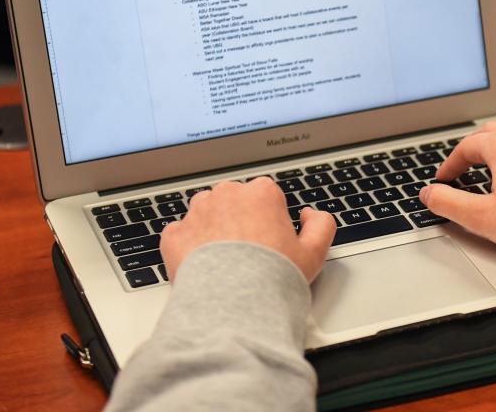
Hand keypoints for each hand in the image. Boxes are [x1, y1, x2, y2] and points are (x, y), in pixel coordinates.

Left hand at [160, 178, 336, 281]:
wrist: (232, 303)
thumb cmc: (273, 276)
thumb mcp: (315, 251)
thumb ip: (321, 224)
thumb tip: (310, 215)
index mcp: (261, 193)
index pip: (266, 197)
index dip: (270, 220)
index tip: (271, 240)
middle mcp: (227, 195)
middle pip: (235, 201)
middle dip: (240, 221)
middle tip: (249, 253)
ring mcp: (197, 213)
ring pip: (206, 214)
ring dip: (213, 229)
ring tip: (225, 261)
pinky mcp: (174, 235)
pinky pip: (181, 234)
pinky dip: (188, 246)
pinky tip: (203, 265)